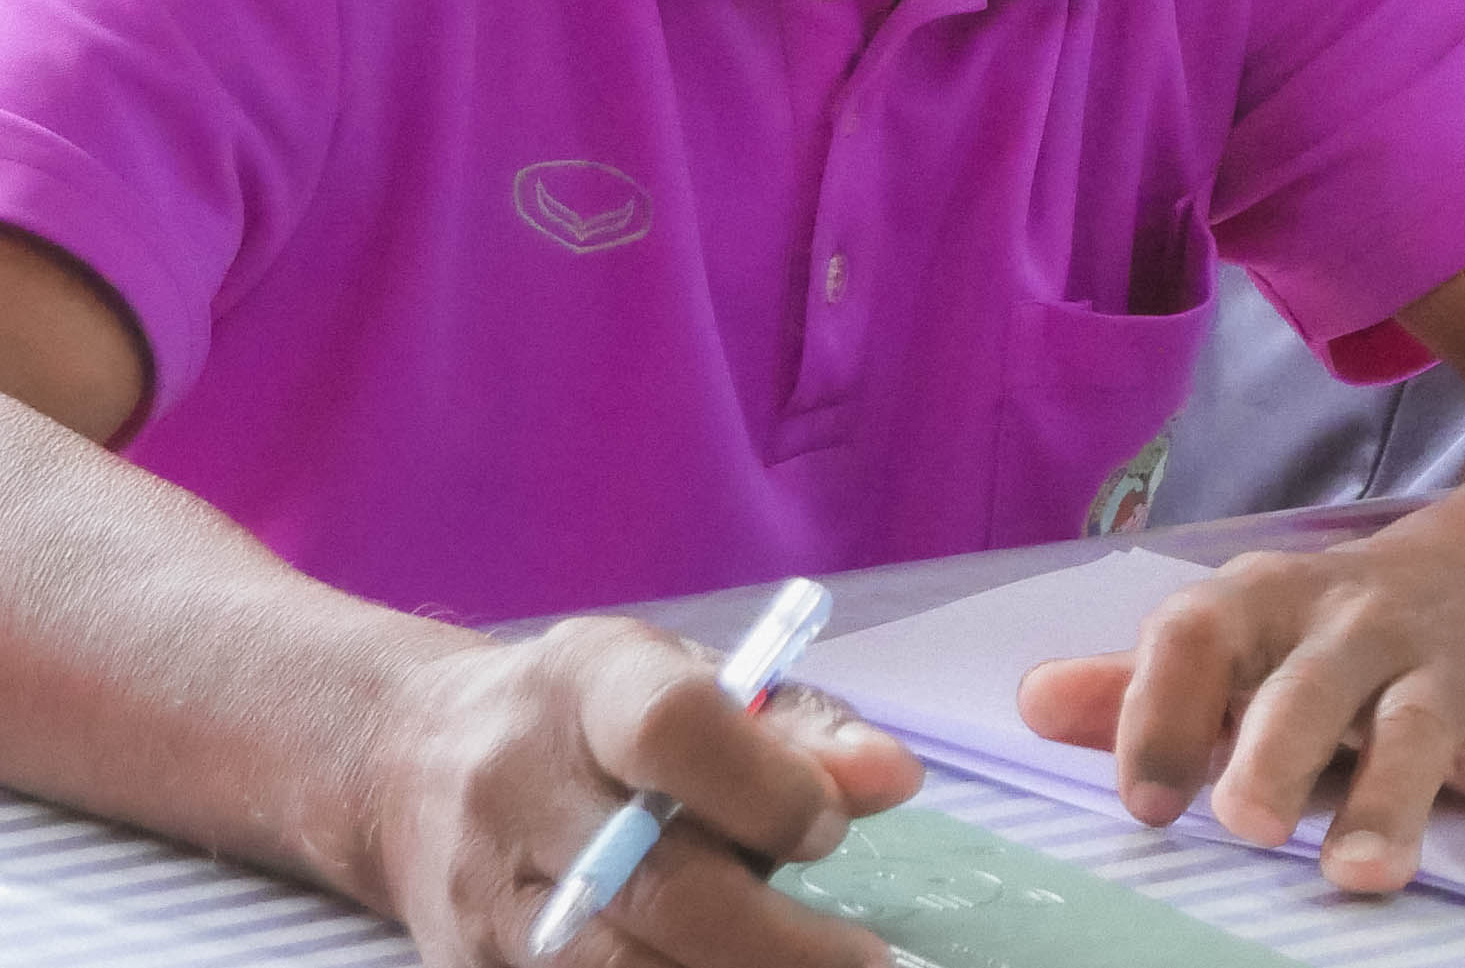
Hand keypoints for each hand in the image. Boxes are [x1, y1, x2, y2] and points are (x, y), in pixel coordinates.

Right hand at [358, 616, 917, 967]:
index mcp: (587, 687)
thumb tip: (893, 778)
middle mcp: (518, 790)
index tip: (828, 827)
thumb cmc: (593, 718)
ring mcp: (485, 892)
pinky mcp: (469, 967)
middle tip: (860, 959)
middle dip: (778, 940)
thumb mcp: (690, 682)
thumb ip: (800, 729)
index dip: (768, 786)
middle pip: (659, 885)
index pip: (671, 728)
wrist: (412, 764)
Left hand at [1017, 539, 1464, 896]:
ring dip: (1393, 796)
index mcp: (1274, 602)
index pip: (1202, 631)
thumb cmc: (1339, 631)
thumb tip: (1032, 703)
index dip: (1162, 711)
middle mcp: (1359, 624)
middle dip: (1280, 748)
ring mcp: (1443, 664)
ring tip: (1362, 872)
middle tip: (1246, 824)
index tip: (1143, 804)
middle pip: (1316, 679)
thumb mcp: (1248, 635)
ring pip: (1418, 724)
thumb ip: (1145, 683)